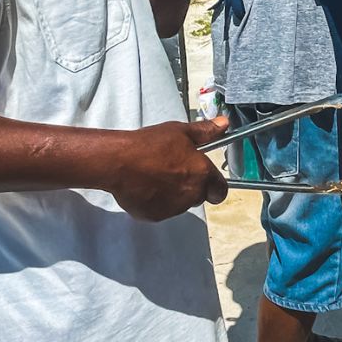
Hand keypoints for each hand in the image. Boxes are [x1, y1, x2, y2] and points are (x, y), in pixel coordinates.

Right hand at [106, 117, 229, 221]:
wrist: (118, 162)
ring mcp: (173, 208)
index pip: (220, 190)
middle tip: (174, 171)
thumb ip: (205, 131)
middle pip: (199, 196)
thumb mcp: (180, 132)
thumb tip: (223, 125)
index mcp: (202, 174)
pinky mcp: (155, 216)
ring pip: (180, 204)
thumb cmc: (149, 146)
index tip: (206, 178)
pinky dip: (155, 201)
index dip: (215, 185)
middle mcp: (192, 194)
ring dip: (174, 194)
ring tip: (156, 176)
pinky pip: (160, 210)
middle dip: (191, 186)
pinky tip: (145, 186)